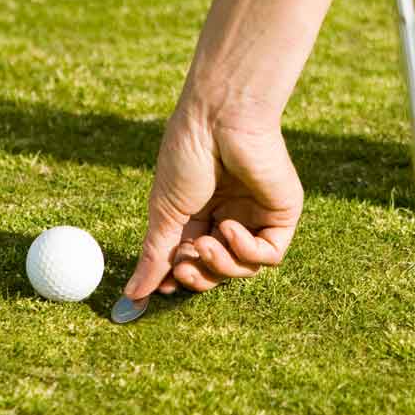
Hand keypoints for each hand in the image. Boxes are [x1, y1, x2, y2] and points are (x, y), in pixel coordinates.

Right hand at [123, 101, 303, 298]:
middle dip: (199, 277)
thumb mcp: (165, 210)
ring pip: (244, 268)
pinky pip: (270, 254)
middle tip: (182, 269)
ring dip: (220, 265)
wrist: (218, 118)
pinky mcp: (281, 214)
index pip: (192, 257)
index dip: (180, 276)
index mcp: (201, 211)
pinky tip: (230, 228)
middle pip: (219, 269)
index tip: (163, 288)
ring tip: (204, 243)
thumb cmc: (187, 154)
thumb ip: (155, 255)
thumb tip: (133, 295)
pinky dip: (247, 251)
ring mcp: (257, 216)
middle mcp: (230, 215)